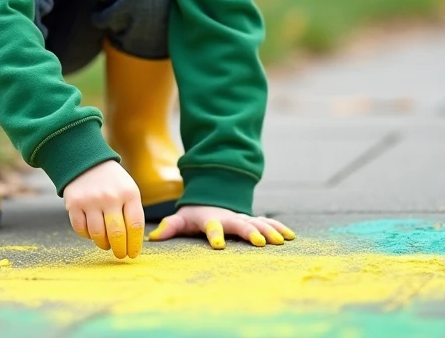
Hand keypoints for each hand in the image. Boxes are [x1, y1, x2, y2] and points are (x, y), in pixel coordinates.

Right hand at [63, 160, 144, 258]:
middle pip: (117, 234)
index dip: (135, 245)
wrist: (86, 160)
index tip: (133, 254)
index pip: (135, 226)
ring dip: (103, 244)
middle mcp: (110, 196)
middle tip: (120, 255)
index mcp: (129, 193)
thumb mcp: (128, 190)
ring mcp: (91, 200)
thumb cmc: (112, 182)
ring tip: (106, 244)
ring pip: (98, 235)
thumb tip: (133, 243)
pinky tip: (92, 232)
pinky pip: (81, 230)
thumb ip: (132, 213)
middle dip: (120, 250)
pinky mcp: (74, 204)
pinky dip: (87, 236)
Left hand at [148, 205, 295, 249]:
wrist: (212, 197)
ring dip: (269, 231)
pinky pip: (268, 222)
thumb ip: (170, 226)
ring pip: (258, 222)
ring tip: (280, 241)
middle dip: (250, 232)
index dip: (215, 235)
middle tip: (259, 242)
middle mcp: (230, 217)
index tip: (218, 246)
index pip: (212, 226)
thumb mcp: (182, 219)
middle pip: (240, 224)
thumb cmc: (195, 213)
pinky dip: (279, 227)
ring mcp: (243, 217)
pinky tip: (291, 236)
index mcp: (211, 219)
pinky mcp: (253, 220)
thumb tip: (153, 238)